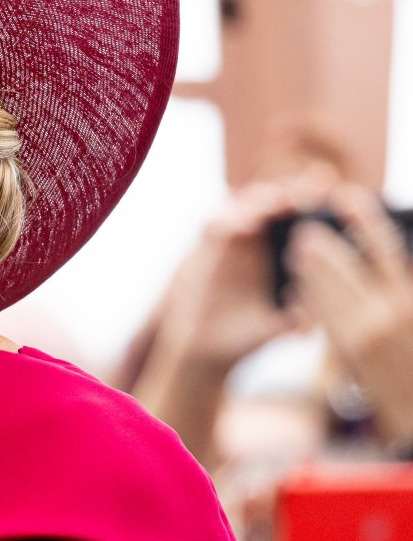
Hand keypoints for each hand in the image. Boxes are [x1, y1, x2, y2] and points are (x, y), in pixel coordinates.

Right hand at [152, 181, 313, 373]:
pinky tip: (246, 226)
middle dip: (293, 190)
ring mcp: (231, 242)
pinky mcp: (205, 251)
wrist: (207, 351)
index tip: (335, 192)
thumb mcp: (281, 326)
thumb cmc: (249, 335)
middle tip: (308, 194)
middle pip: (277, 197)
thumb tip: (320, 312)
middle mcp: (258, 240)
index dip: (317, 196)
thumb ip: (301, 316)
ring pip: (246, 202)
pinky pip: (215, 225)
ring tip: (279, 204)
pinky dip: (229, 220)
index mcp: (282, 250)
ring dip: (263, 199)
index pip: (302, 212)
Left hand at [286, 186, 412, 445]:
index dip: (364, 217)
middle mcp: (388, 309)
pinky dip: (308, 298)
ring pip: (327, 289)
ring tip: (296, 252)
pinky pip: (321, 315)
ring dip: (308, 268)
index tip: (348, 197)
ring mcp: (365, 330)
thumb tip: (389, 249)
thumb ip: (402, 281)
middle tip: (304, 227)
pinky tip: (298, 286)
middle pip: (345, 264)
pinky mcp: (347, 350)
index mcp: (409, 294)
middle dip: (321, 244)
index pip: (383, 245)